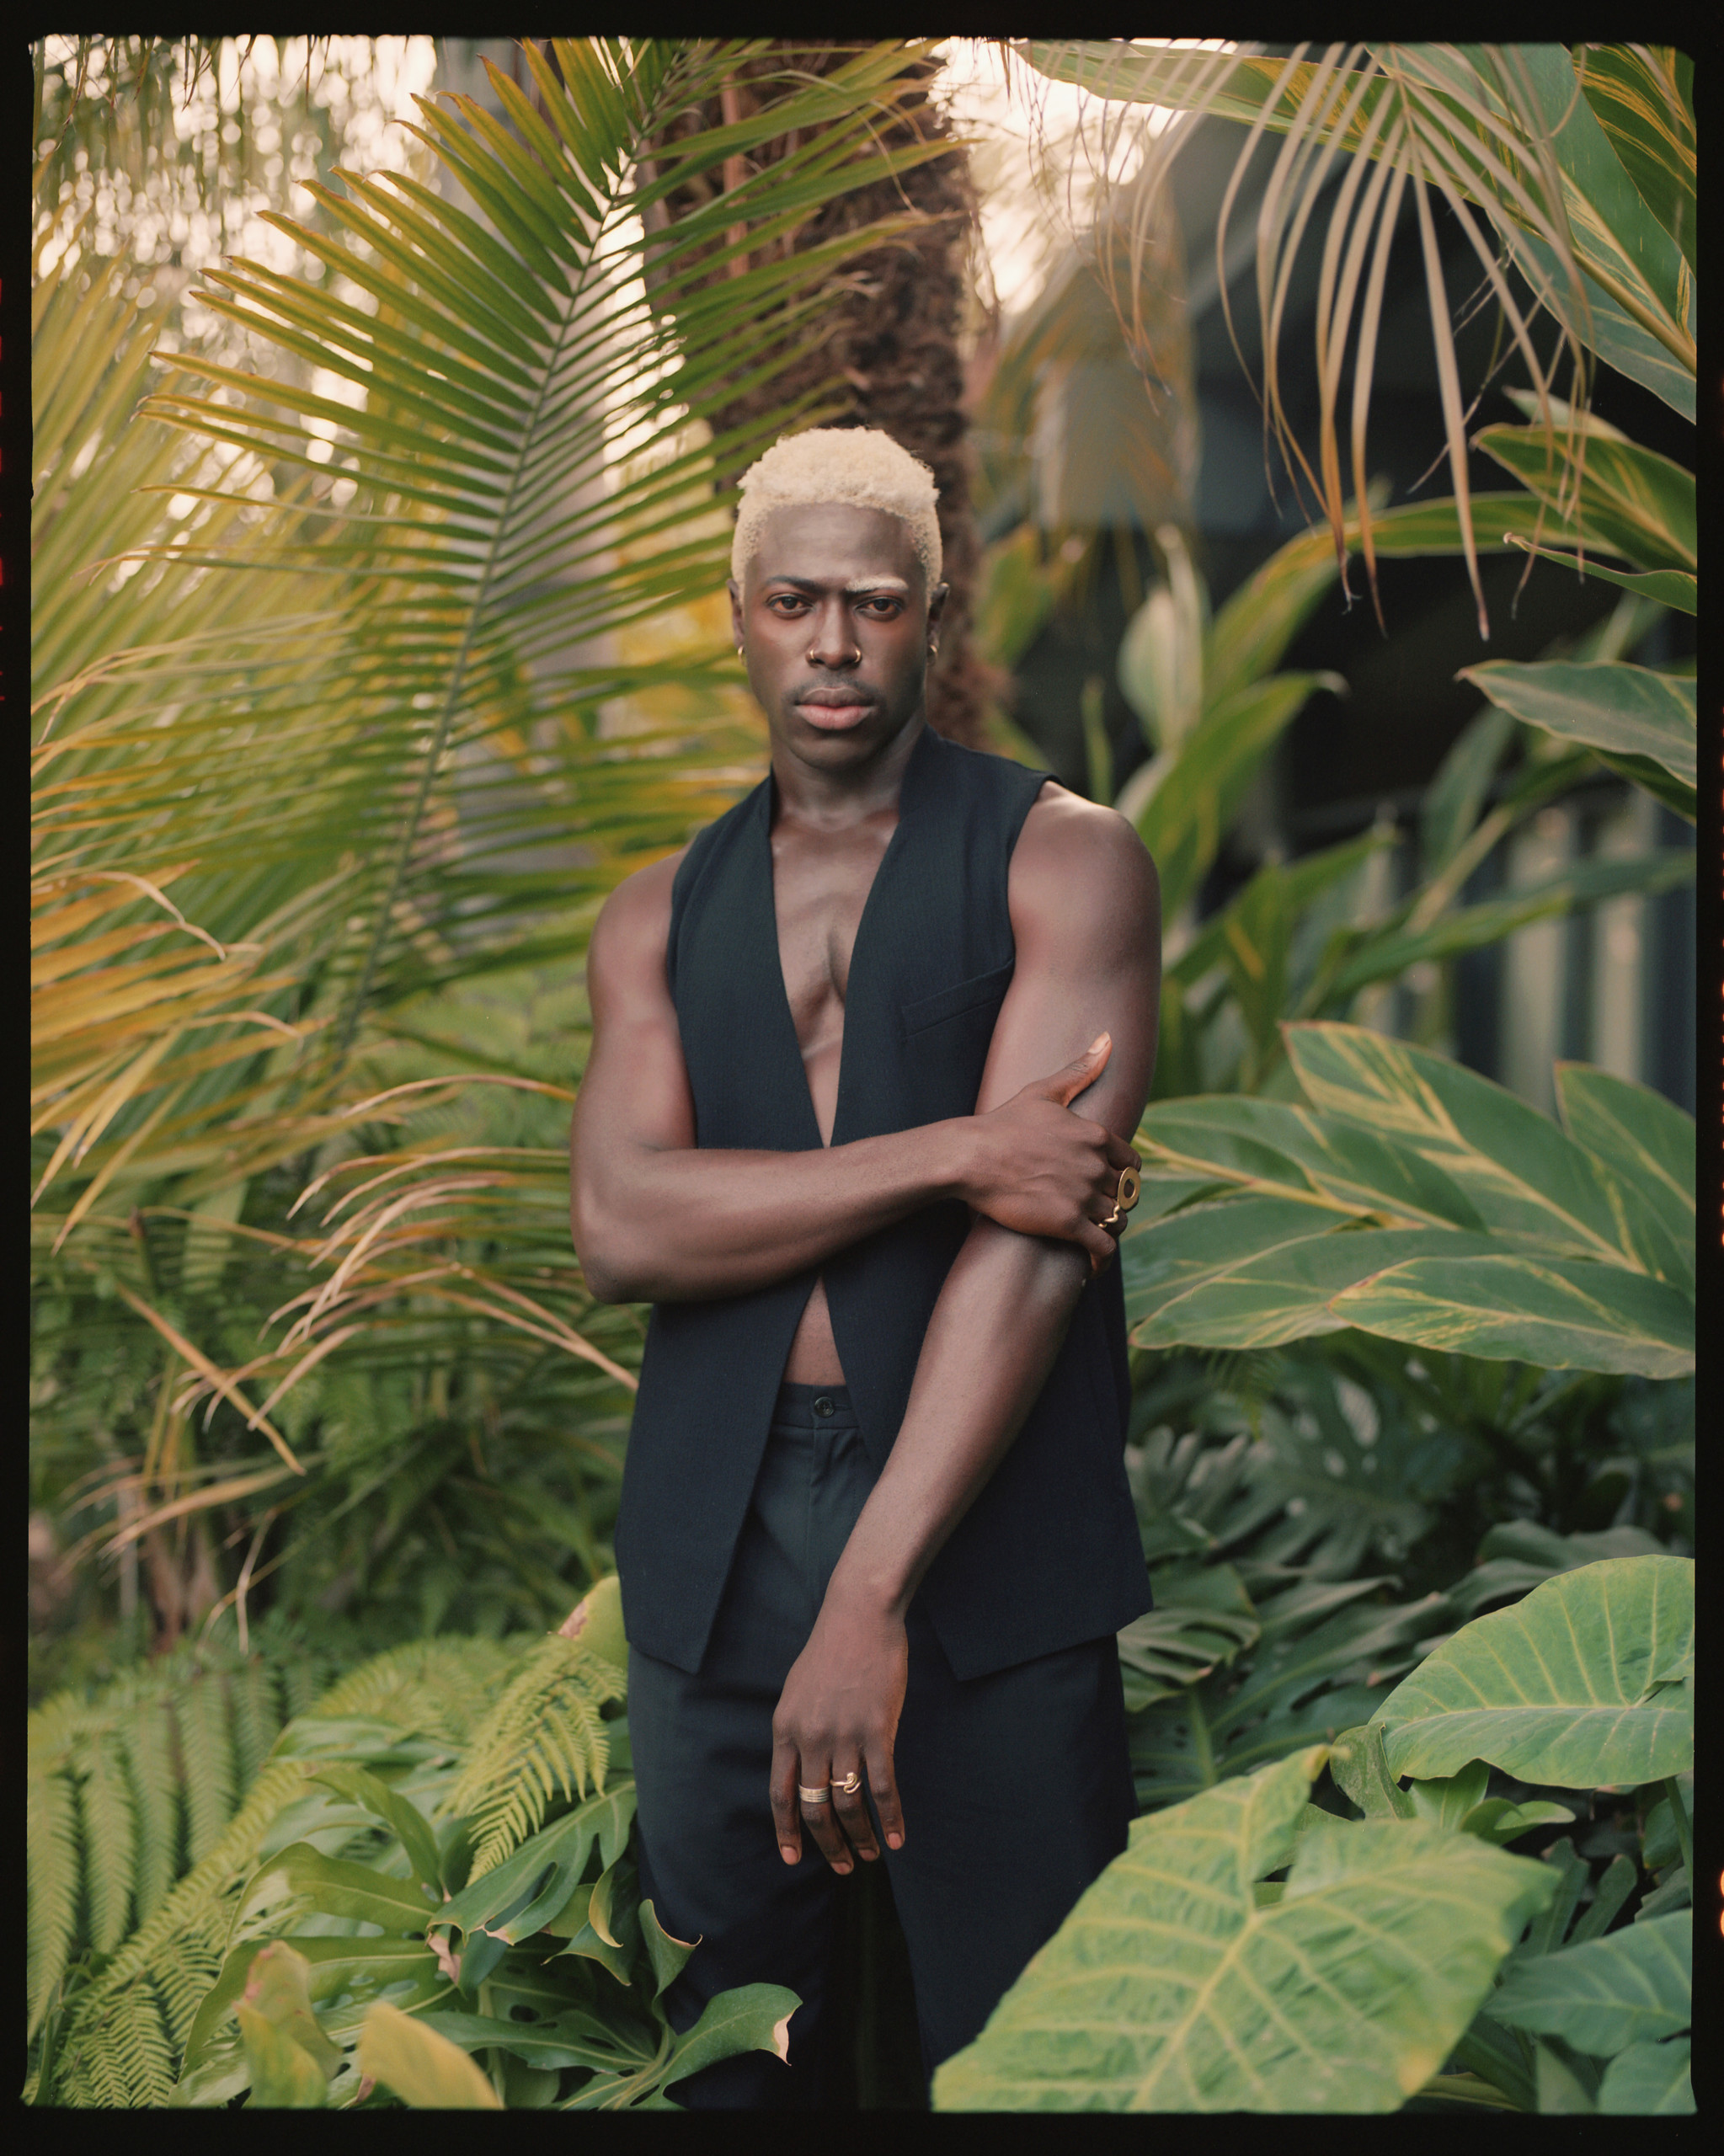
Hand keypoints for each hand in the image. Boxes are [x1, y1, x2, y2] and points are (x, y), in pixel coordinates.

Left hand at [769, 1590, 908, 1874]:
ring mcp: (845, 1736)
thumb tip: (800, 1769)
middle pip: (815, 1808)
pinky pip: (882, 1787)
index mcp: (785, 1729)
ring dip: (860, 1837)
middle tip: (843, 1865)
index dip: (787, 1831)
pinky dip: (890, 1818)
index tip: (793, 1858)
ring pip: (849, 1804)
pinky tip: (897, 1837)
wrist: (859, 1616)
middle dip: (828, 1845)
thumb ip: (796, 1731)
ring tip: (871, 1855)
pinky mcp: (878, 1731)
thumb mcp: (796, 1691)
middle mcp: (811, 1739)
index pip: (780, 1795)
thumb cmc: (830, 1650)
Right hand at [961, 1033, 1140, 1271]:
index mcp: (1096, 1135)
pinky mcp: (1067, 1223)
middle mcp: (1096, 1165)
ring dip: (1111, 1228)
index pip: (1133, 1163)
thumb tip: (1107, 1039)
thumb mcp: (1044, 1092)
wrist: (970, 1158)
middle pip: (1127, 1193)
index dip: (1124, 1176)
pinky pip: (1102, 1246)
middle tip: (1101, 1210)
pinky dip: (1103, 1258)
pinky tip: (1095, 1264)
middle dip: (1117, 1202)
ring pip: (1118, 1219)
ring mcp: (1082, 1195)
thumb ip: (1080, 1069)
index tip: (1111, 1183)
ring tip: (1097, 1234)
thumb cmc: (1003, 1123)